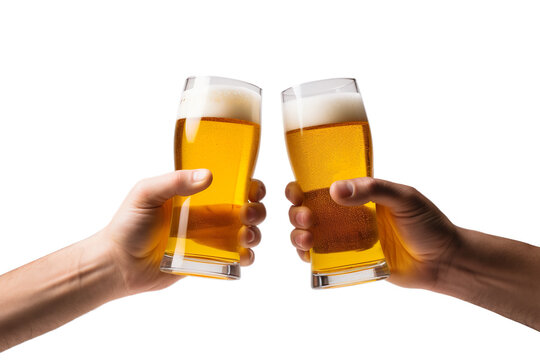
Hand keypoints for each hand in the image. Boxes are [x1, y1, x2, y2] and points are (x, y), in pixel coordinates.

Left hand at [102, 170, 265, 295]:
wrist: (118, 264)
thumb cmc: (128, 225)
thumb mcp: (147, 194)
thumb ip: (175, 181)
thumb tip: (208, 175)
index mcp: (196, 194)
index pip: (231, 183)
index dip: (250, 184)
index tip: (254, 189)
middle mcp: (207, 214)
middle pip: (246, 207)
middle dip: (257, 210)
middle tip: (248, 215)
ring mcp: (209, 238)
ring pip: (246, 232)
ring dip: (255, 233)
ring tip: (246, 237)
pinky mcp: (208, 260)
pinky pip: (235, 258)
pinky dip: (247, 256)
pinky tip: (243, 255)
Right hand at [286, 178, 458, 289]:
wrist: (444, 261)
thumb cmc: (428, 224)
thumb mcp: (404, 197)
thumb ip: (372, 189)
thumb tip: (334, 189)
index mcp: (359, 194)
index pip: (322, 184)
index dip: (302, 186)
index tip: (295, 191)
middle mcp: (348, 214)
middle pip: (309, 209)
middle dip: (297, 212)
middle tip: (305, 218)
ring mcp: (347, 238)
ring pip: (309, 233)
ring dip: (297, 234)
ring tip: (305, 239)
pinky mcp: (349, 261)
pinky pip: (320, 257)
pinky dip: (307, 255)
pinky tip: (307, 254)